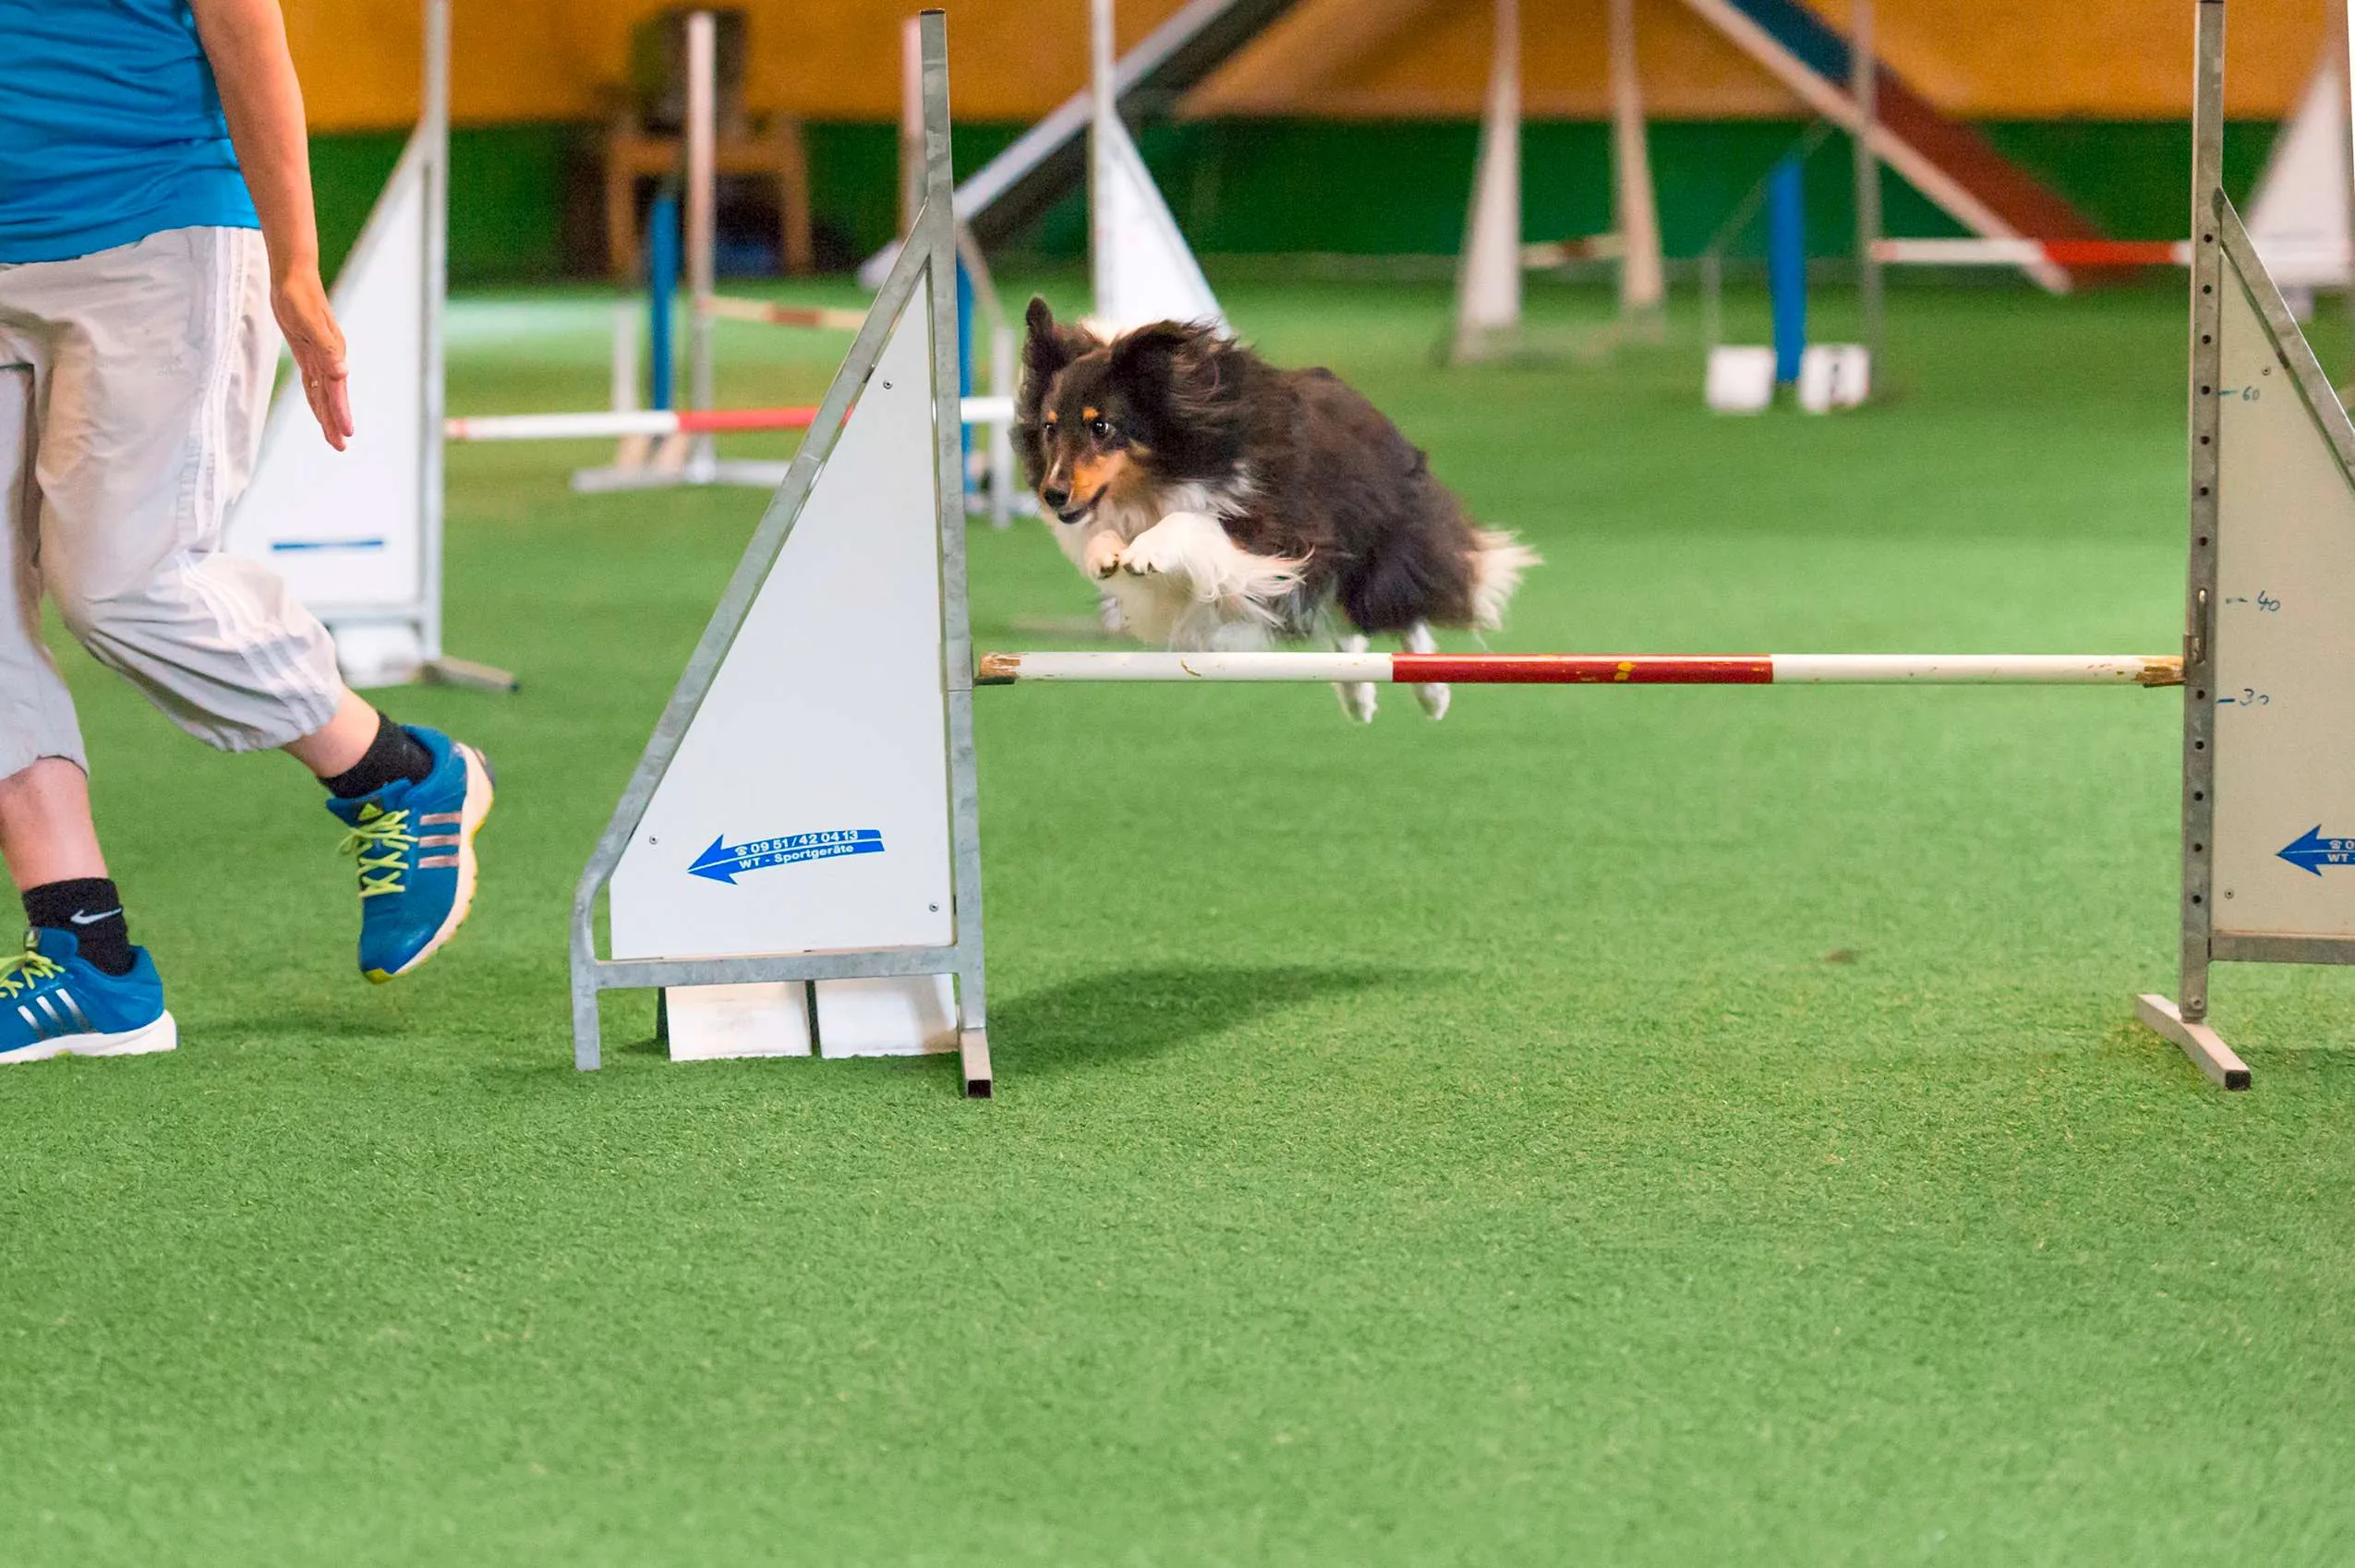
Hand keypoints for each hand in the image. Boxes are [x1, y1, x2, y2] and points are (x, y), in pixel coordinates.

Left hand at [272, 267, 351, 450]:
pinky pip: (314, 382)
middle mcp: (330, 359)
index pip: (337, 390)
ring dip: (328, 415)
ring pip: (324, 393)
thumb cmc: (299, 295)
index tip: (346, 435)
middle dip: (336, 422)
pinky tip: (319, 408)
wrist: (293, 275)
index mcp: (333, 354)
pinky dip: (317, 398)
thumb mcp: (309, 321)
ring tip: (334, 437)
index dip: (340, 413)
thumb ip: (327, 347)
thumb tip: (343, 373)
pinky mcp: (308, 352)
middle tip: (340, 447)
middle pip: (333, 397)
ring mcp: (320, 356)